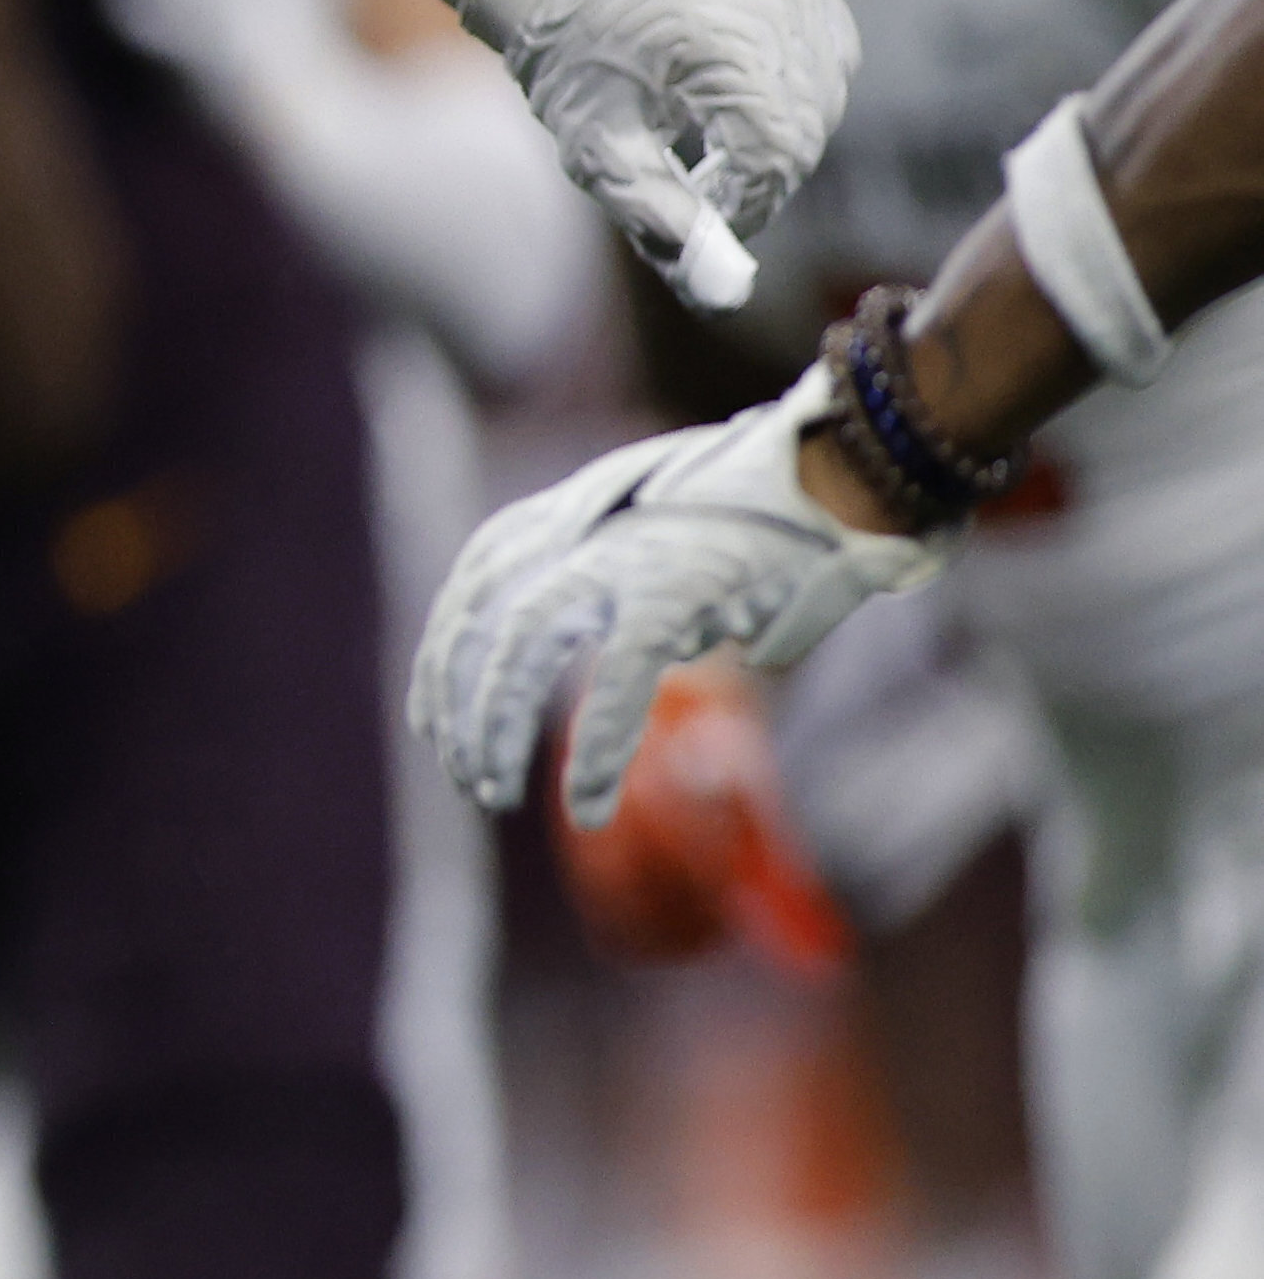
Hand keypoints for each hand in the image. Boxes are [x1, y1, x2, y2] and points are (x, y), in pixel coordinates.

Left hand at [373, 0, 857, 306]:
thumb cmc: (566, 54)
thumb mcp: (598, 146)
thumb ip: (663, 220)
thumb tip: (726, 295)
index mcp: (729, 44)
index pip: (774, 158)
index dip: (740, 202)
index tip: (697, 210)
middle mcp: (778, 4)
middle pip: (804, 129)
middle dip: (756, 168)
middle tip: (698, 175)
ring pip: (823, 93)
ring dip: (776, 128)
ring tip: (707, 129)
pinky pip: (824, 49)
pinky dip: (790, 84)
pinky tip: (732, 89)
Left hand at [408, 371, 945, 824]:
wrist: (847, 473)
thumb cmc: (770, 513)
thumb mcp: (674, 544)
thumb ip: (640, 588)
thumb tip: (661, 654)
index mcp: (571, 515)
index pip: (474, 587)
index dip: (443, 660)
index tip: (431, 726)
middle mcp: (582, 533)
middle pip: (481, 621)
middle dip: (461, 708)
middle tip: (471, 783)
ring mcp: (624, 559)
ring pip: (521, 645)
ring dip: (495, 727)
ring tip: (492, 795)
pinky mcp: (678, 591)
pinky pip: (619, 680)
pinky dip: (598, 747)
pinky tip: (587, 806)